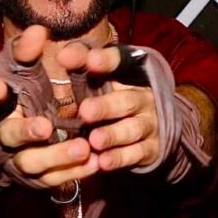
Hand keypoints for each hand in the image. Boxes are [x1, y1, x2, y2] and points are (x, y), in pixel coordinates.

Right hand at [0, 25, 98, 186]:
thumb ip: (24, 52)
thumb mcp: (13, 69)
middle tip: (45, 127)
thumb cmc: (11, 95)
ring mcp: (16, 159)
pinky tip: (95, 163)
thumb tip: (38, 30)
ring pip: (31, 163)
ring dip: (56, 157)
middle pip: (8, 136)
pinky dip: (73, 173)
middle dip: (24, 132)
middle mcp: (1, 134)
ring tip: (83, 148)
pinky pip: (52, 179)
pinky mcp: (34, 177)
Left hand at [57, 42, 158, 171]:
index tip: (90, 60)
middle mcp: (143, 98)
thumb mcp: (102, 79)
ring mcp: (148, 124)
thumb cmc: (114, 99)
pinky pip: (136, 154)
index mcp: (130, 76)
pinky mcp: (150, 149)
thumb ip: (83, 63)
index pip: (121, 62)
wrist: (154, 129)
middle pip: (127, 100)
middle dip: (106, 107)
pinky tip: (104, 162)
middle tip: (85, 112)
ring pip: (132, 129)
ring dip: (113, 135)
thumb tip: (63, 54)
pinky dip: (120, 158)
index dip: (107, 62)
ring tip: (95, 140)